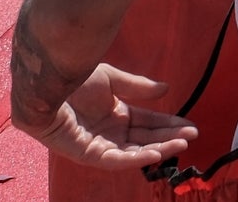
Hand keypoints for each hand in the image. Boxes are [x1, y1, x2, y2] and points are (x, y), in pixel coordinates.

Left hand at [15, 64, 195, 170]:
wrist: (45, 83)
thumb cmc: (72, 77)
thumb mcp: (112, 79)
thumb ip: (137, 87)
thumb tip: (166, 90)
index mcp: (115, 113)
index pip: (147, 122)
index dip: (168, 124)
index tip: (189, 124)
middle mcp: (109, 131)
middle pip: (145, 139)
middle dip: (169, 138)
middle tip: (193, 135)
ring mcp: (98, 144)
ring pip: (134, 152)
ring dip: (158, 149)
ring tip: (181, 144)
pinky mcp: (86, 154)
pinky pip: (115, 159)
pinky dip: (135, 158)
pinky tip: (154, 152)